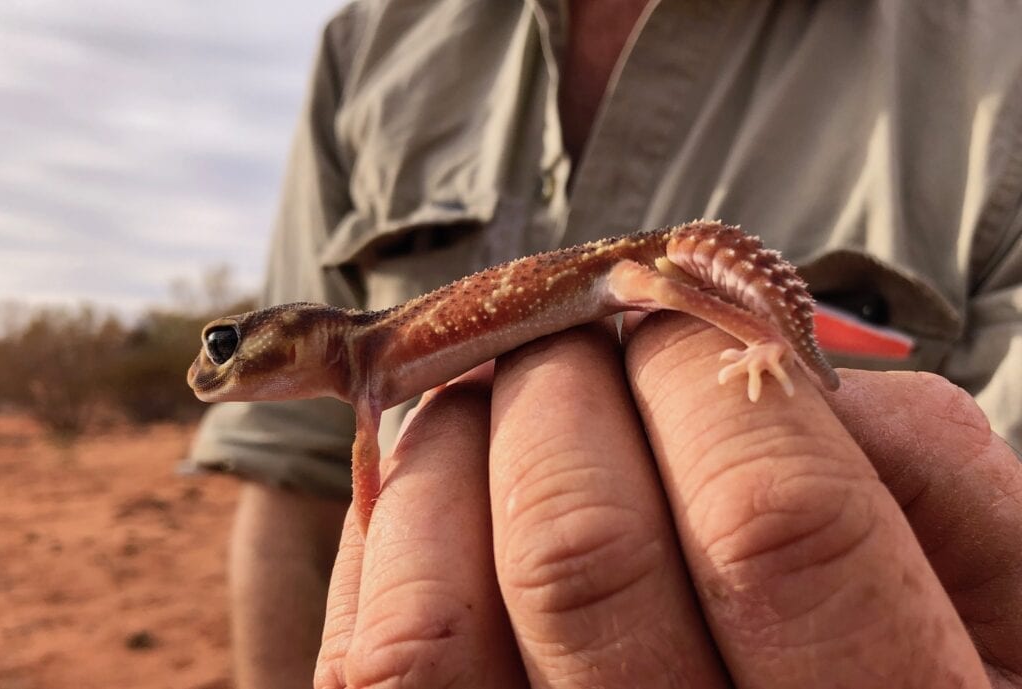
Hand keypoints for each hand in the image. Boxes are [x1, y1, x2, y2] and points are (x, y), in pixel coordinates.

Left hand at [313, 314, 1021, 687]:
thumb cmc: (917, 646)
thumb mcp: (990, 576)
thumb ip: (915, 460)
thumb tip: (748, 339)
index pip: (770, 519)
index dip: (703, 374)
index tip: (675, 313)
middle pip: (577, 549)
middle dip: (562, 384)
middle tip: (574, 334)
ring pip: (430, 626)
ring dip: (455, 447)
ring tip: (501, 398)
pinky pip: (372, 658)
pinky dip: (395, 527)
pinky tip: (450, 482)